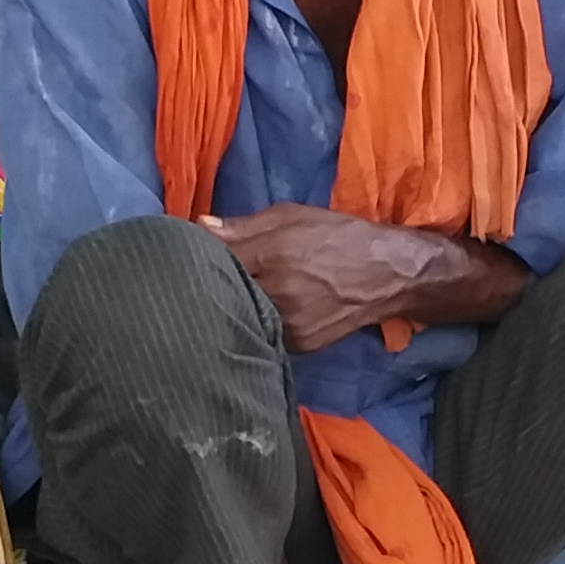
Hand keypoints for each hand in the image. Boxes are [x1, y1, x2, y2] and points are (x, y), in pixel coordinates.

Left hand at [202, 202, 528, 350]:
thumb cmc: (338, 236)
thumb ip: (243, 226)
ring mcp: (288, 324)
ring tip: (219, 297)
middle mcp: (278, 293)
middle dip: (206, 284)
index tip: (176, 252)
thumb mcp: (293, 216)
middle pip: (222, 293)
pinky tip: (248, 314)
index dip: (194, 255)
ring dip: (227, 307)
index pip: (214, 259)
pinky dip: (251, 323)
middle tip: (190, 277)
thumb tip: (199, 226)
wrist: (387, 275)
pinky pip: (261, 334)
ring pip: (240, 317)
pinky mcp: (297, 346)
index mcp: (273, 255)